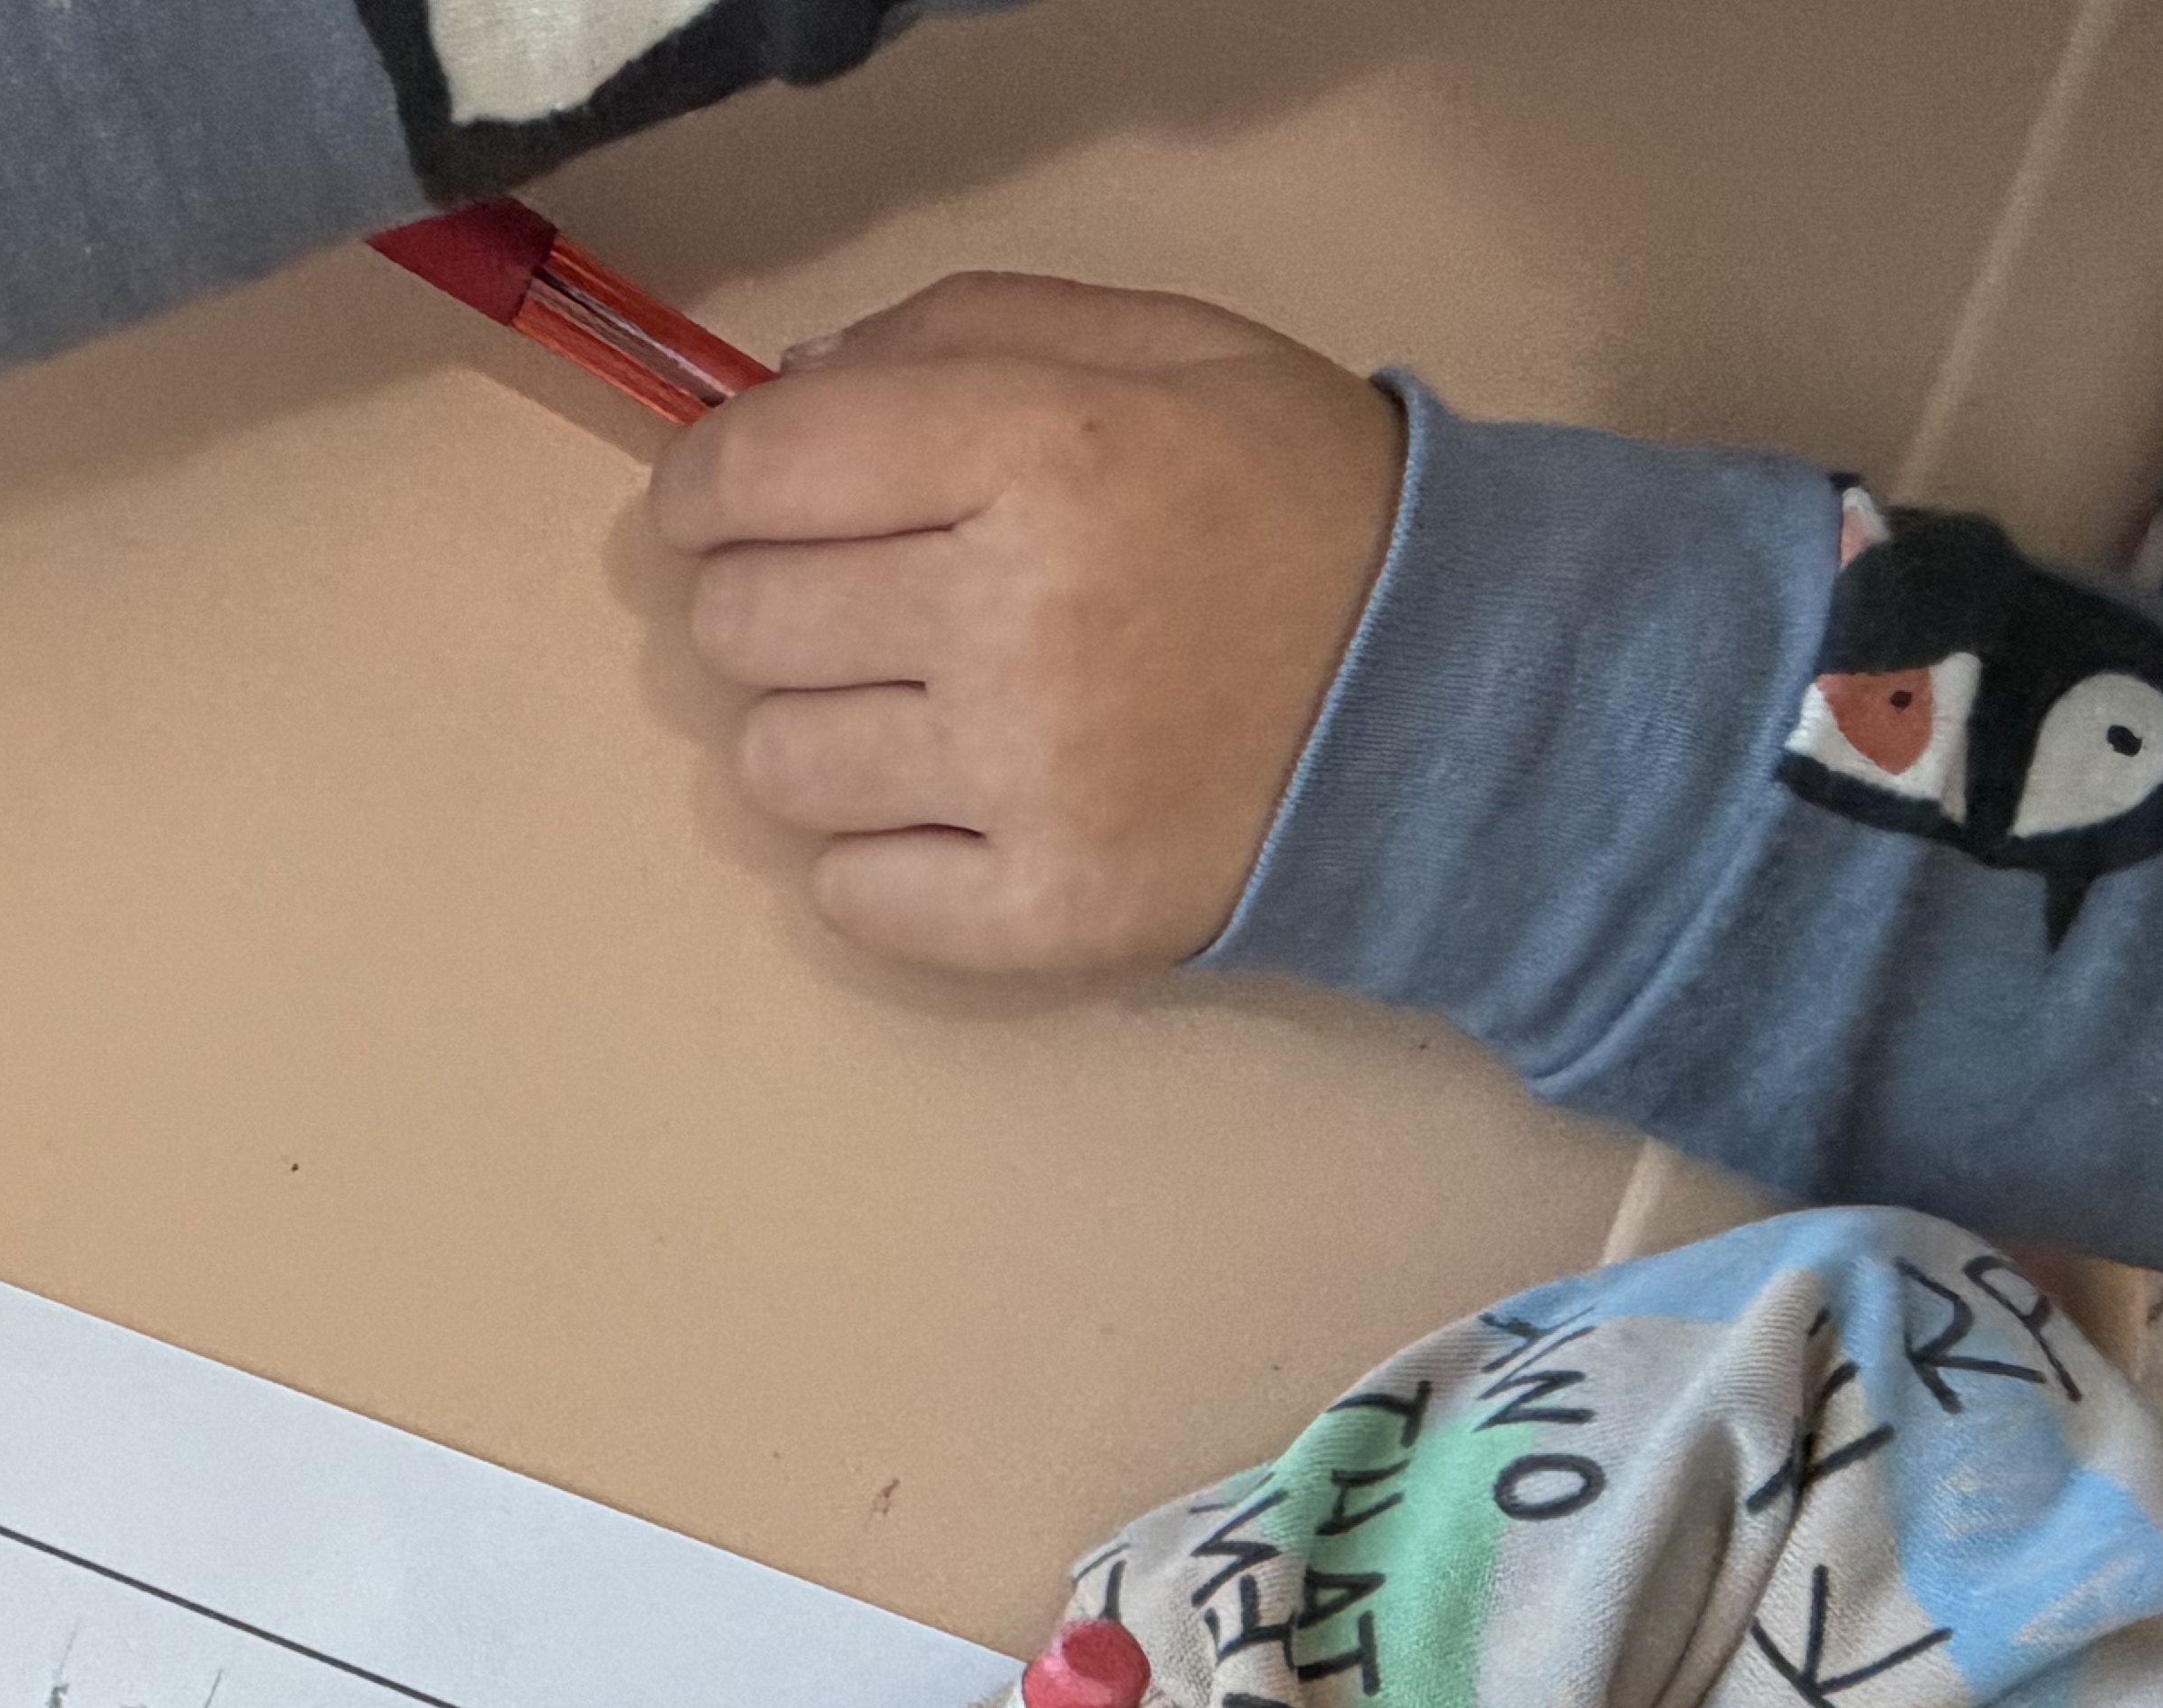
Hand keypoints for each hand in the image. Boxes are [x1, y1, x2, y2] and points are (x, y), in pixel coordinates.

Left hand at [652, 273, 1402, 977]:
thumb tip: (780, 392)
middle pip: (743, 621)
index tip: (722, 500)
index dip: (708, 483)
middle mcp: (1018, 619)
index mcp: (1045, 450)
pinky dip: (872, 856)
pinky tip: (953, 807)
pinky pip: (844, 896)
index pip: (761, 469)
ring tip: (921, 705)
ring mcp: (1026, 785)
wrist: (1454, 693)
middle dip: (767, 598)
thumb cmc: (1289, 503)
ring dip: (817, 729)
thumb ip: (958, 336)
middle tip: (855, 601)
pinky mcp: (1043, 916)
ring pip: (774, 765)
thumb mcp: (1155, 351)